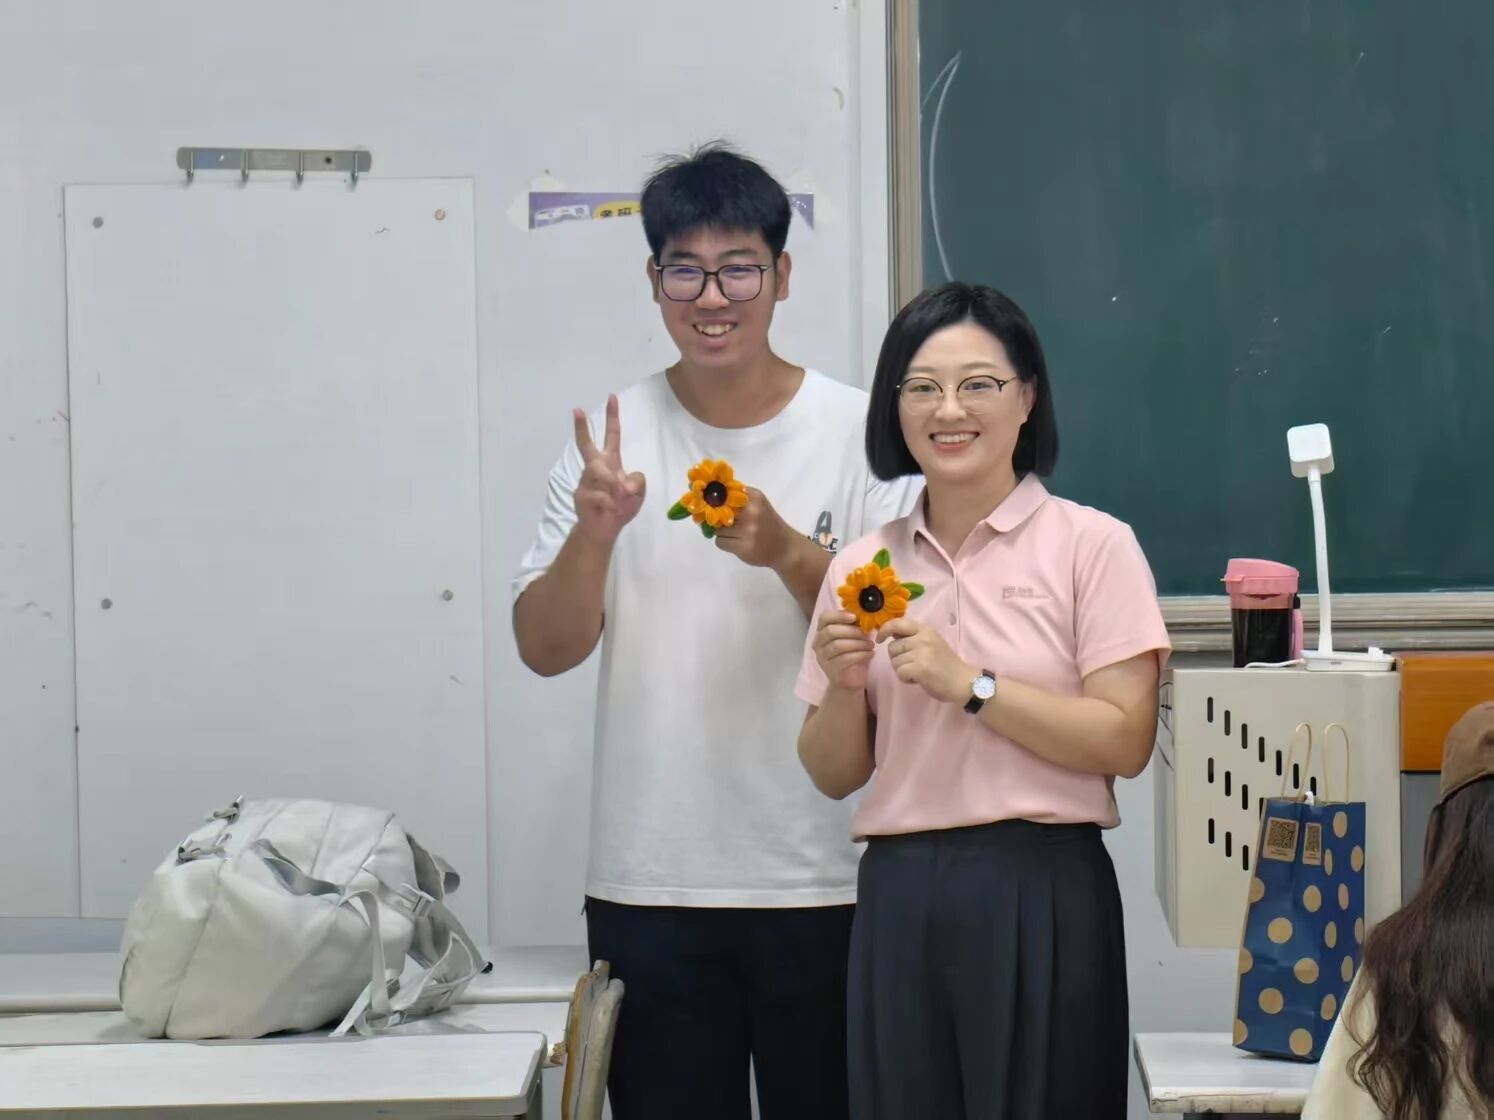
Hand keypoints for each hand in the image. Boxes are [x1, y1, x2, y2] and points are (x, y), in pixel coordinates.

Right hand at [572, 395, 645, 546]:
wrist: (603, 530)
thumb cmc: (620, 507)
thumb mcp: (638, 493)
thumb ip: (637, 482)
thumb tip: (625, 482)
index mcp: (610, 462)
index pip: (612, 436)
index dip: (612, 417)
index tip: (612, 397)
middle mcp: (595, 468)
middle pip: (586, 446)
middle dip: (581, 428)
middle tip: (576, 410)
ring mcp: (585, 482)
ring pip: (602, 475)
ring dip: (615, 488)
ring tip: (621, 500)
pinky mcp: (580, 496)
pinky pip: (600, 495)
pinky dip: (611, 504)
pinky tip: (611, 510)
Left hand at [713, 487, 795, 568]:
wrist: (785, 547)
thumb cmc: (768, 523)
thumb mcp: (758, 504)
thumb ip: (738, 498)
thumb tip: (710, 498)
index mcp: (754, 497)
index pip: (724, 494)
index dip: (718, 501)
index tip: (717, 506)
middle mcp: (752, 511)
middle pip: (718, 513)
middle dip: (720, 520)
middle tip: (730, 524)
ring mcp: (748, 530)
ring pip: (718, 530)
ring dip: (723, 533)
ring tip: (737, 535)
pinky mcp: (744, 547)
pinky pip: (720, 542)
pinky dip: (725, 544)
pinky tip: (738, 544)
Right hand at [813, 610, 875, 691]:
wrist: (850, 679)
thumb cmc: (852, 654)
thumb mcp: (853, 636)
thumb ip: (854, 624)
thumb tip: (866, 610)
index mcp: (822, 631)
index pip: (824, 617)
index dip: (839, 615)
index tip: (854, 617)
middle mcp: (818, 644)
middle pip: (831, 631)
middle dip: (852, 631)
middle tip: (868, 634)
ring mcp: (822, 658)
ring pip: (838, 645)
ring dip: (858, 643)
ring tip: (871, 645)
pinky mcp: (831, 670)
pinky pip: (845, 659)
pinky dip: (861, 655)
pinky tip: (871, 654)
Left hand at [877, 617, 975, 704]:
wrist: (963, 681)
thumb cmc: (946, 664)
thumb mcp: (931, 642)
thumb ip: (912, 637)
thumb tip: (890, 635)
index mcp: (925, 629)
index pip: (897, 623)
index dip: (884, 630)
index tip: (879, 639)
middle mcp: (922, 638)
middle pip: (892, 647)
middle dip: (897, 658)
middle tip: (911, 665)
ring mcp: (921, 652)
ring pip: (894, 661)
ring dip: (902, 670)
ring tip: (917, 672)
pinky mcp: (920, 668)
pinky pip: (899, 672)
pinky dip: (905, 679)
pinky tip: (917, 679)